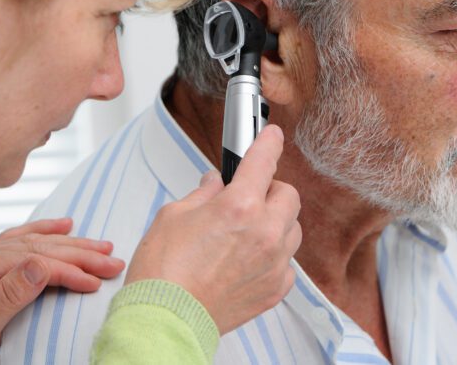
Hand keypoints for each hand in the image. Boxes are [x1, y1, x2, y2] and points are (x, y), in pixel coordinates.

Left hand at [0, 218, 124, 364]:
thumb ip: (10, 294)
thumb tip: (42, 264)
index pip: (31, 261)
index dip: (67, 270)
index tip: (95, 281)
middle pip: (36, 247)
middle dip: (78, 253)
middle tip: (112, 260)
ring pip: (33, 242)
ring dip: (70, 243)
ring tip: (100, 246)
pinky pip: (19, 240)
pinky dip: (44, 232)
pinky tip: (65, 226)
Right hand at [125, 124, 301, 333]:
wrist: (165, 319)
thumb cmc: (163, 272)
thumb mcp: (173, 215)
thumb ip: (201, 195)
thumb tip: (213, 185)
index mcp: (239, 206)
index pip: (264, 161)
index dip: (268, 142)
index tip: (272, 136)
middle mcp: (264, 233)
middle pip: (288, 194)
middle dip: (270, 189)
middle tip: (248, 194)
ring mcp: (274, 263)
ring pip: (293, 229)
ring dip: (276, 221)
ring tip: (248, 229)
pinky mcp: (275, 289)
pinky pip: (287, 262)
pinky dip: (274, 255)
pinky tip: (250, 258)